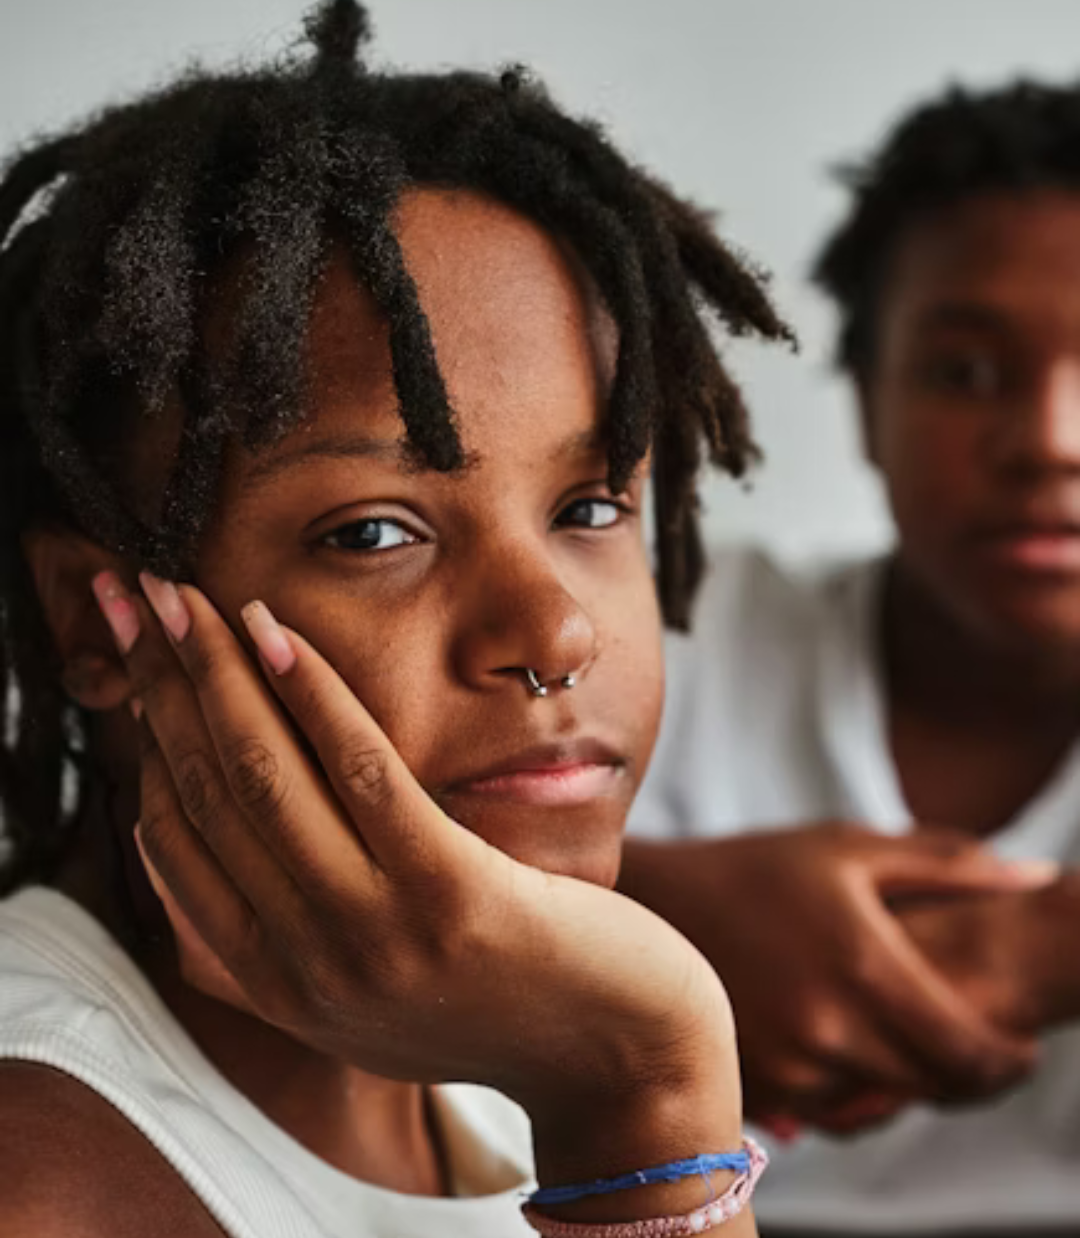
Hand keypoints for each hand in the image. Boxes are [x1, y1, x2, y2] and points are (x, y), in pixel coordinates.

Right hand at [93, 572, 742, 1189]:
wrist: (621, 1060)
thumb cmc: (502, 1000)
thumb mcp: (370, 995)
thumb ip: (282, 945)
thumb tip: (190, 859)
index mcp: (280, 985)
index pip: (179, 842)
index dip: (150, 739)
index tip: (138, 663)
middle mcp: (308, 967)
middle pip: (209, 795)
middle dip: (164, 686)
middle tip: (137, 599)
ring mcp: (375, 936)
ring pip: (267, 777)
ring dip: (218, 672)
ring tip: (188, 598)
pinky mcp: (449, 896)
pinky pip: (363, 773)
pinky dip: (311, 696)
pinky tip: (278, 635)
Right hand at [619, 824, 1049, 1132]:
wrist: (655, 905)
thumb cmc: (761, 868)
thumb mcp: (851, 848)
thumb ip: (948, 865)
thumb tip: (1035, 874)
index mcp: (864, 965)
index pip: (969, 1051)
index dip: (1009, 1060)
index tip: (1022, 1045)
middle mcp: (828, 1028)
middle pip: (934, 1086)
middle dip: (969, 1073)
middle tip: (976, 1042)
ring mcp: (789, 1066)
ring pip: (886, 1103)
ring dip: (911, 1081)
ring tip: (908, 1037)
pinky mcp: (759, 1088)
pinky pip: (835, 1113)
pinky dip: (858, 1089)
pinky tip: (853, 1045)